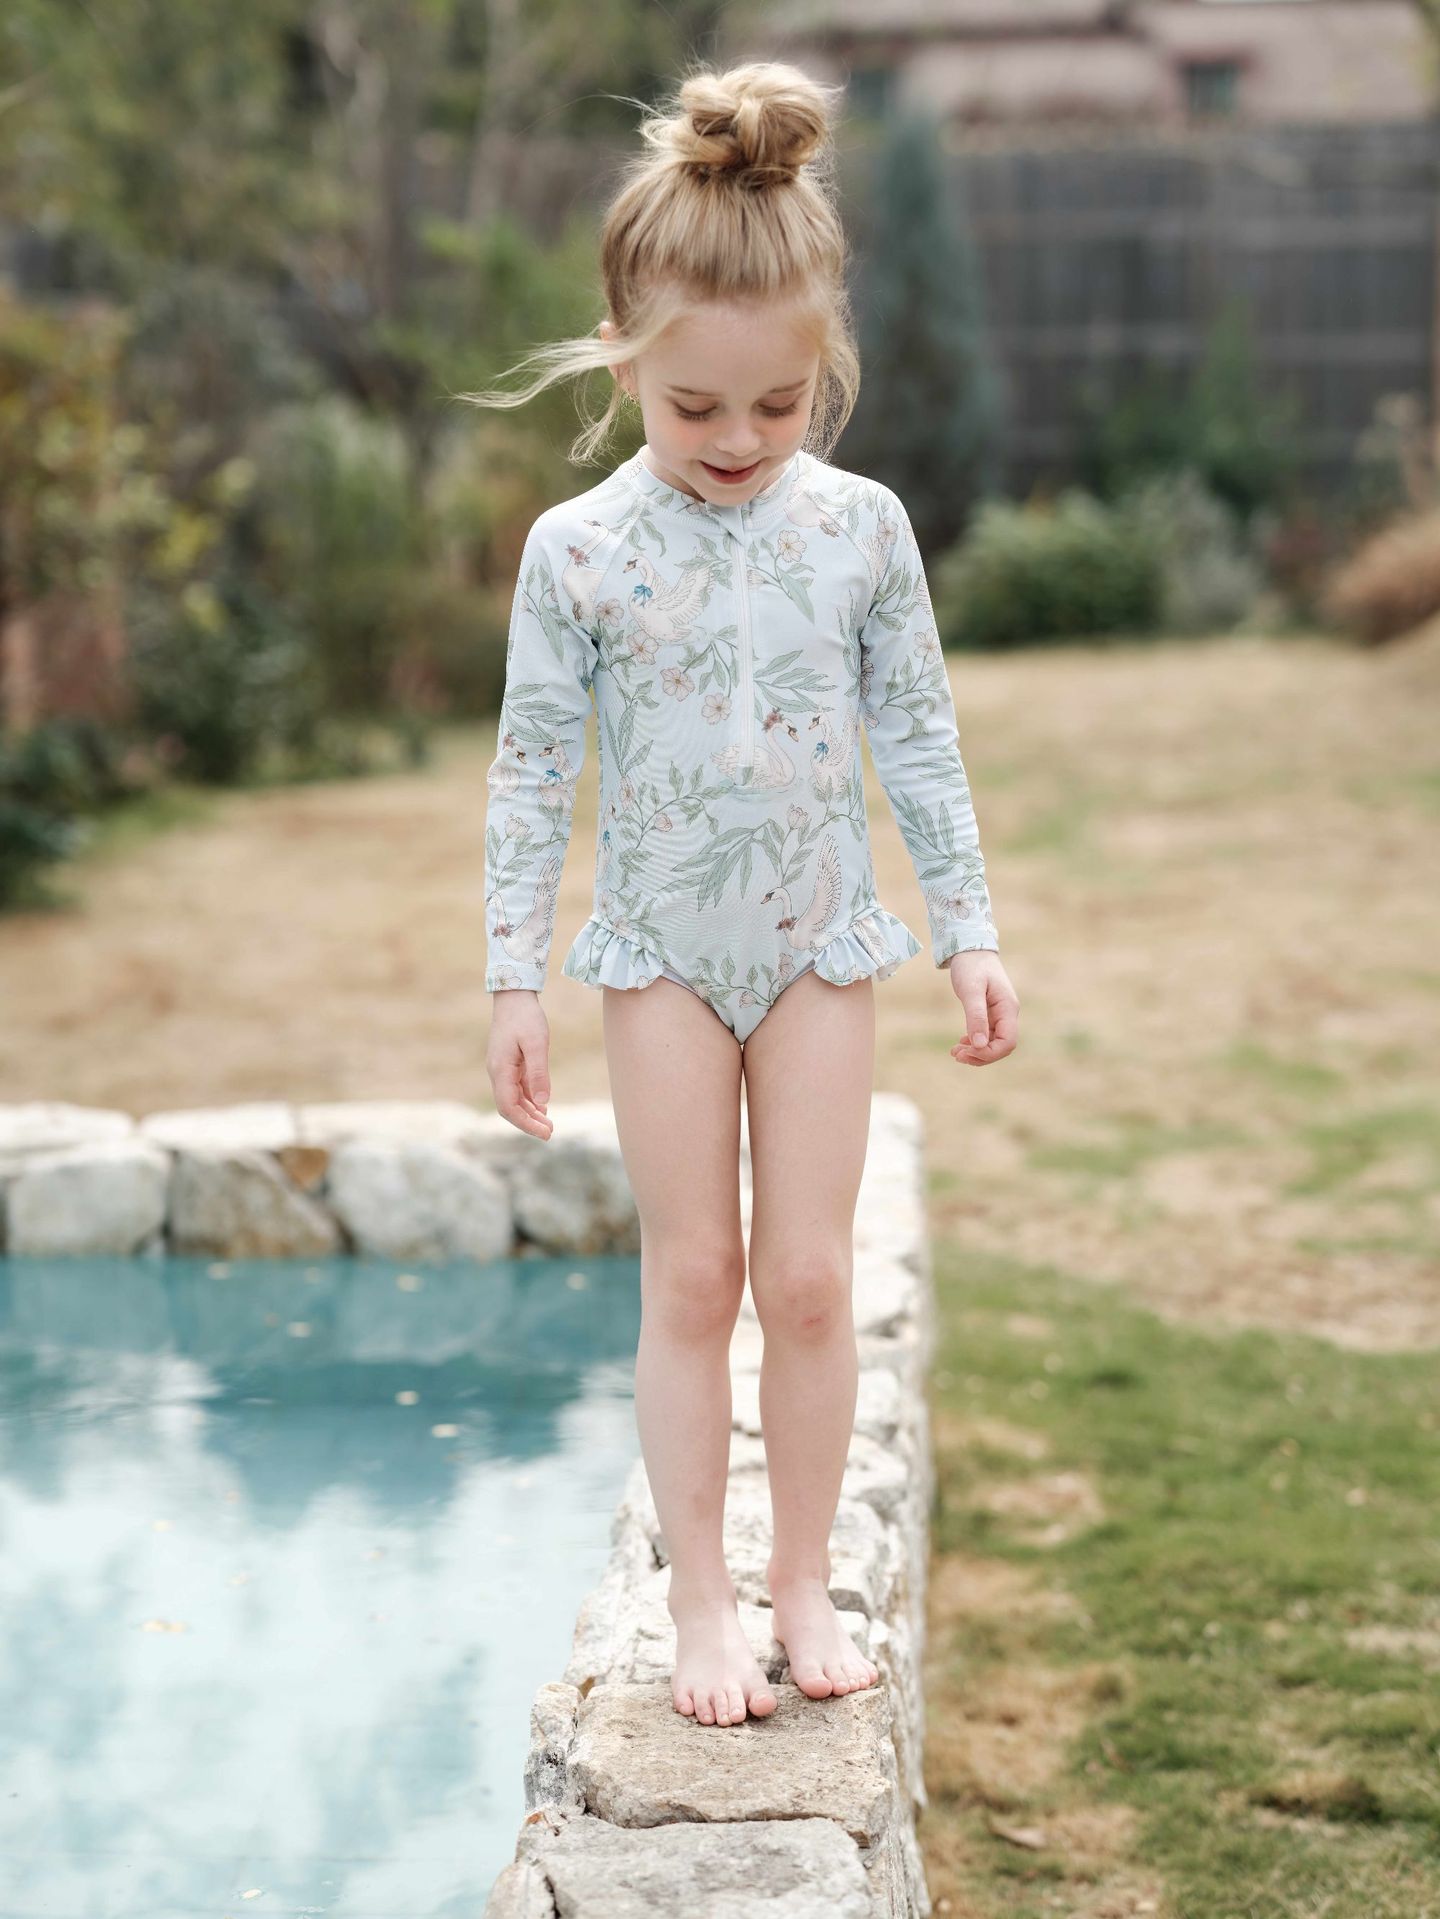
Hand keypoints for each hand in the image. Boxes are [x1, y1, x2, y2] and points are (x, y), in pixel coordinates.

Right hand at [486, 989, 554, 1137]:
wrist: (513, 996)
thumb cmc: (525, 1017)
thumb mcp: (536, 1043)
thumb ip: (539, 1073)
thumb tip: (543, 1103)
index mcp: (500, 1070)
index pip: (508, 1107)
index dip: (525, 1123)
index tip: (545, 1133)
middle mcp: (497, 1073)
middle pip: (509, 1107)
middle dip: (528, 1122)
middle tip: (550, 1133)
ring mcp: (502, 1069)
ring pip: (513, 1100)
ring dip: (529, 1114)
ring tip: (549, 1124)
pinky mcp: (508, 1064)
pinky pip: (517, 1089)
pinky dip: (529, 1101)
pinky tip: (542, 1107)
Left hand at [947, 950, 1018, 1065]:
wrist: (971, 949)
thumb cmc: (971, 967)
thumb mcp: (971, 991)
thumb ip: (976, 1017)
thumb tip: (979, 1045)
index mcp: (1008, 1009)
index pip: (1007, 1042)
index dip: (989, 1053)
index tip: (967, 1051)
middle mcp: (1007, 1014)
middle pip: (1002, 1047)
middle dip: (981, 1055)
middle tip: (956, 1055)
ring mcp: (1000, 1014)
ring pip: (994, 1043)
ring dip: (976, 1051)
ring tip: (955, 1052)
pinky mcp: (991, 1013)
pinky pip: (987, 1035)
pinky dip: (975, 1043)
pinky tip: (961, 1043)